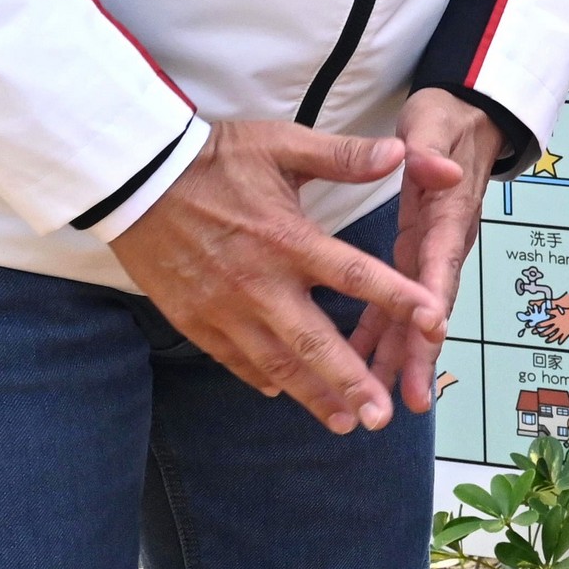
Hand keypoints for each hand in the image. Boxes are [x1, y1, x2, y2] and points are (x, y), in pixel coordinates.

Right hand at [110, 120, 458, 435]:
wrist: (135, 177)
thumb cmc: (214, 159)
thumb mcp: (282, 145)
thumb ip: (343, 157)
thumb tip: (400, 152)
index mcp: (288, 239)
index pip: (355, 276)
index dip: (397, 299)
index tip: (433, 322)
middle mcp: (259, 282)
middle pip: (313, 342)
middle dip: (350, 382)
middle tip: (382, 417)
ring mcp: (224, 307)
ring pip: (275, 362)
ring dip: (311, 395)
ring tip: (345, 423)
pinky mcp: (194, 318)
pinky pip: (234, 357)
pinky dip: (261, 377)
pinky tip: (284, 393)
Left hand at [348, 90, 502, 413]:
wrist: (463, 120)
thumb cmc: (444, 121)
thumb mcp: (434, 125)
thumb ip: (429, 150)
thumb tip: (438, 169)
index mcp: (449, 215)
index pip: (443, 262)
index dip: (437, 298)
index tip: (432, 332)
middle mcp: (444, 244)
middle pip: (434, 306)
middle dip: (423, 353)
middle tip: (415, 398)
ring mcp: (430, 254)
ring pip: (414, 314)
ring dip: (401, 358)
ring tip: (385, 401)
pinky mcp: (414, 255)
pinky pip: (395, 303)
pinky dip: (379, 335)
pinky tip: (359, 366)